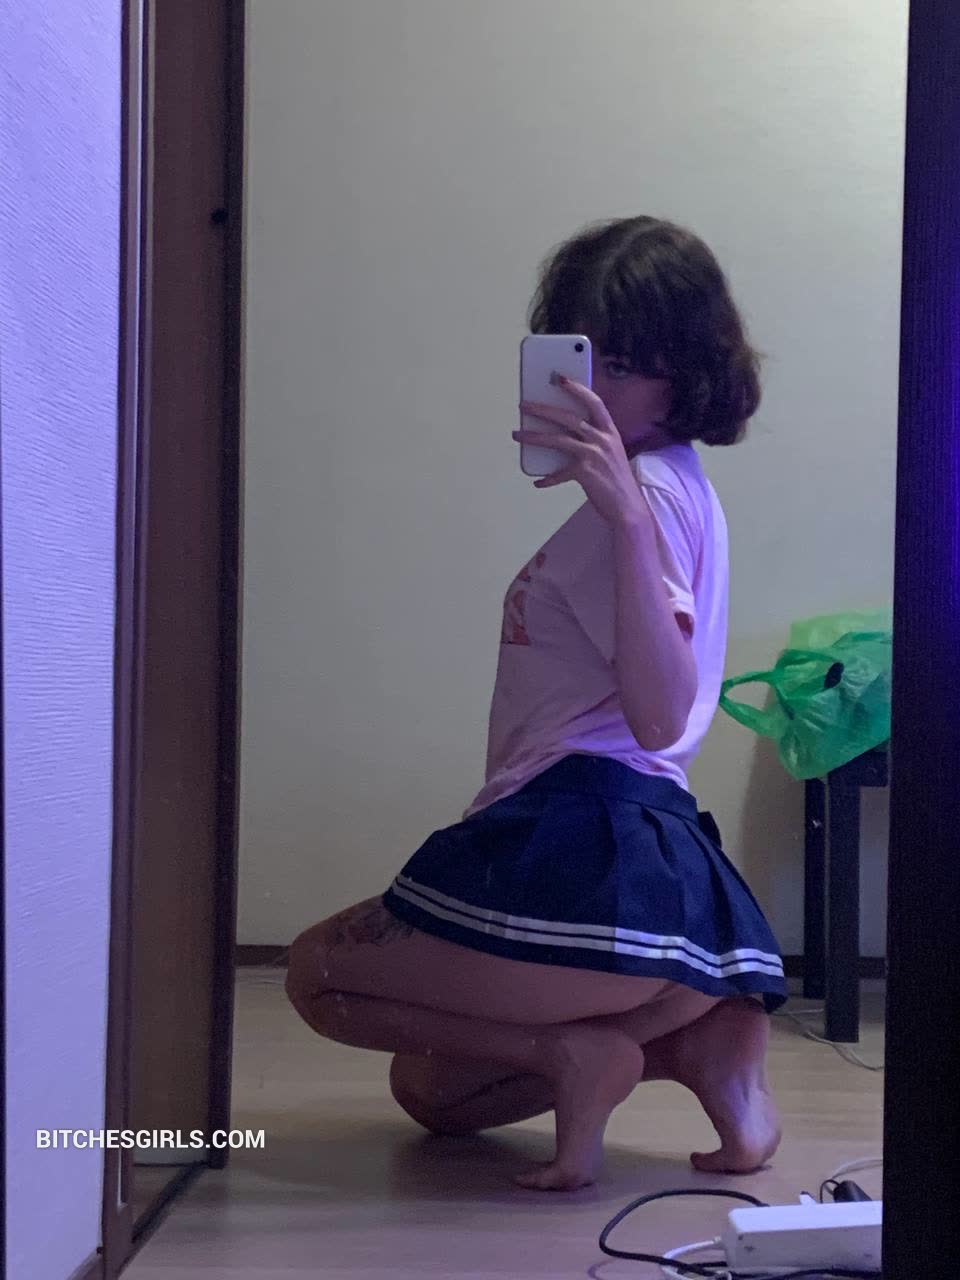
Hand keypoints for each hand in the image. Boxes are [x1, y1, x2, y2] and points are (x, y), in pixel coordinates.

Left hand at [513, 376, 650, 528]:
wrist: (628, 507)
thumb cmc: (616, 480)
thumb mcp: (609, 453)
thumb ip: (592, 441)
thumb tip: (561, 432)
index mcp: (610, 431)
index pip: (594, 402)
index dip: (577, 388)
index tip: (560, 379)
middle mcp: (603, 439)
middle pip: (568, 417)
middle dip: (543, 409)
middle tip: (523, 406)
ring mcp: (594, 455)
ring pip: (558, 439)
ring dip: (534, 436)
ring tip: (517, 434)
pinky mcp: (586, 473)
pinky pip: (559, 473)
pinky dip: (547, 478)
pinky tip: (537, 482)